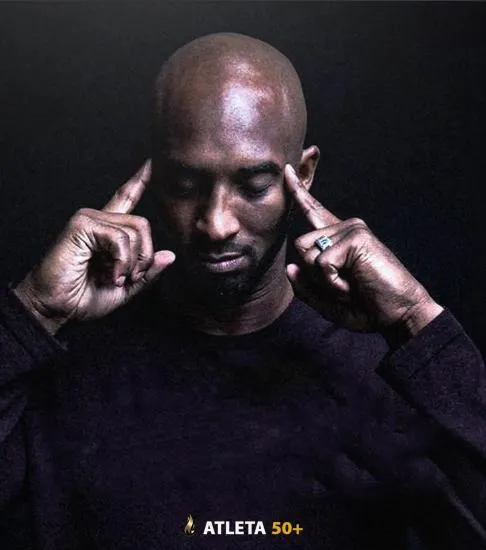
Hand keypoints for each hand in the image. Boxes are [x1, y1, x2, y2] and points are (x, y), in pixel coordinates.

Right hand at [14, 161, 174, 334]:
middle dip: (144, 257)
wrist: (56, 307)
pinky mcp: (82, 224)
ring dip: (131, 262)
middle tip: (128, 277)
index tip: (152, 161)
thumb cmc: (84, 297)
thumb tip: (170, 255)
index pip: (127, 198)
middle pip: (144, 225)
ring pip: (136, 231)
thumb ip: (147, 272)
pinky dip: (121, 261)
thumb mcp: (126, 288)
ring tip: (114, 277)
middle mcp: (100, 220)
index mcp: (109, 231)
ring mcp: (90, 219)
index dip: (140, 180)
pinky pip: (120, 237)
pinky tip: (108, 274)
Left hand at [284, 164, 442, 343]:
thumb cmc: (366, 307)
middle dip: (314, 276)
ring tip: (350, 285)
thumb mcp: (328, 301)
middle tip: (344, 286)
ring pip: (308, 253)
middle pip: (300, 245)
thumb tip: (290, 267)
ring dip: (324, 280)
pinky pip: (322, 262)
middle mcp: (344, 229)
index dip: (298, 192)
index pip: (313, 211)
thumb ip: (306, 287)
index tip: (286, 170)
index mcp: (336, 239)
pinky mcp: (357, 237)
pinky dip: (333, 283)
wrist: (399, 314)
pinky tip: (353, 285)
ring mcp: (352, 229)